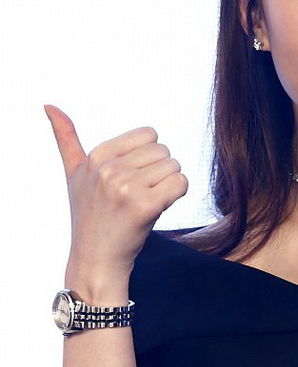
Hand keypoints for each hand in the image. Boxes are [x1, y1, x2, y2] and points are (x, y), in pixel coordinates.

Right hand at [45, 105, 187, 291]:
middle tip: (139, 196)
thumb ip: (65, 139)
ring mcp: (125, 188)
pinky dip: (177, 195)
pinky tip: (158, 209)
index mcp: (95, 157)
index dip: (148, 158)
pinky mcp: (144, 207)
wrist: (96, 261)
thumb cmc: (90, 217)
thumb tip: (49, 105)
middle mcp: (108, 169)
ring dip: (169, 185)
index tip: (132, 179)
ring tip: (146, 203)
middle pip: (164, 151)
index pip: (149, 134)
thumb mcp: (73, 175)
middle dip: (159, 172)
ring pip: (174, 167)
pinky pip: (180, 184)